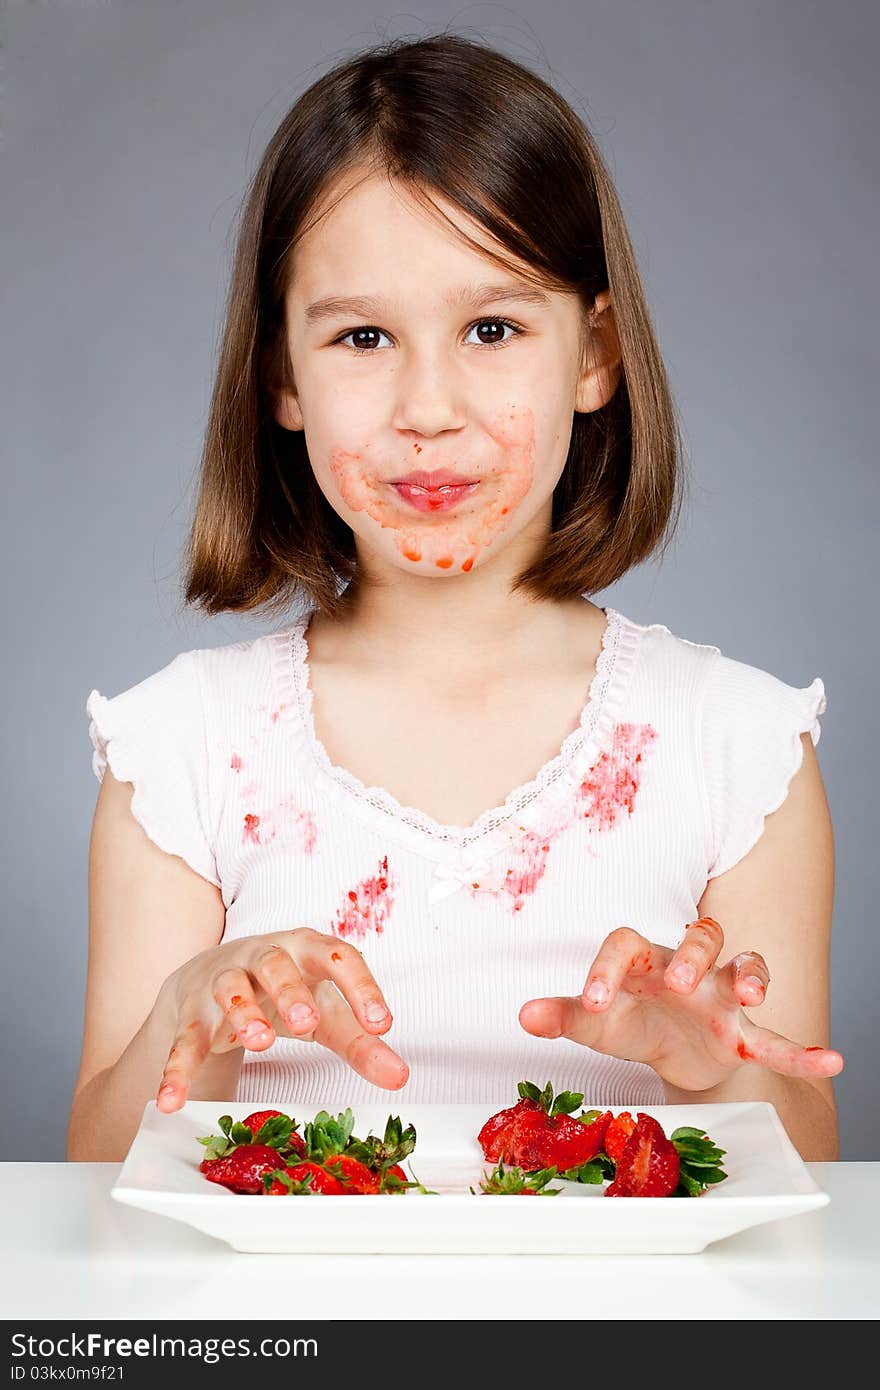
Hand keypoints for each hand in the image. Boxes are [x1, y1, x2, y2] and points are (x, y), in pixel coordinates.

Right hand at [154, 928, 408, 1110]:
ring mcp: (224, 981)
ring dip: (243, 1014)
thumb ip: (362, 1042)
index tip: (382, 1023)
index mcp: (307, 950)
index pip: (338, 956)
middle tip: (307, 1022)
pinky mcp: (193, 1014)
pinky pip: (184, 1040)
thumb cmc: (287, 991)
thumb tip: (400, 1076)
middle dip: (291, 991)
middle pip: (276, 964)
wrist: (216, 974)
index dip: (361, 988)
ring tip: (260, 1044)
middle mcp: (264, 957)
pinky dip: (177, 1070)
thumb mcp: (328, 1013)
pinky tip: (173, 1100)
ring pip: (230, 989)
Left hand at [519, 918, 844, 1091]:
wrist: (670, 1052)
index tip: (593, 1002)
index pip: (627, 943)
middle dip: (691, 954)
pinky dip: (802, 1051)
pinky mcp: (742, 1030)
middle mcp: (686, 967)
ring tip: (751, 990)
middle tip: (677, 981)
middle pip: (698, 936)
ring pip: (744, 964)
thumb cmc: (631, 1021)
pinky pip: (777, 1038)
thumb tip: (523, 1014)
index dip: (610, 968)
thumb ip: (564, 1016)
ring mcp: (720, 995)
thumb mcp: (596, 1023)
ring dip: (750, 972)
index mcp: (643, 959)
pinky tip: (831, 1061)